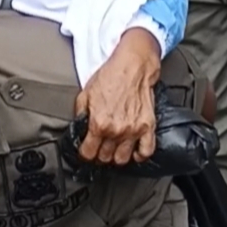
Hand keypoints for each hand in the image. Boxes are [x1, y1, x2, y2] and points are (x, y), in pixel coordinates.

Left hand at [72, 28, 161, 165]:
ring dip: (116, 156)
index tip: (86, 150)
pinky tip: (133, 150)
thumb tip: (78, 127)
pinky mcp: (148, 127)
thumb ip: (80, 114)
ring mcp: (133, 131)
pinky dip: (139, 155)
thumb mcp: (85, 94)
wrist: (132, 66)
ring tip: (114, 148)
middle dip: (99, 154)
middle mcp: (116, 130)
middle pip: (105, 157)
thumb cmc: (111, 76)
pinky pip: (146, 152)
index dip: (85, 153)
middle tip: (99, 147)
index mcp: (99, 123)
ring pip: (122, 159)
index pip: (88, 153)